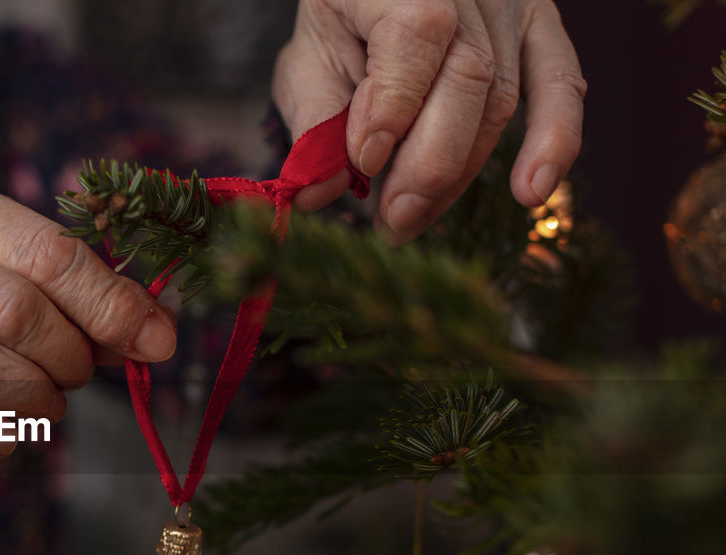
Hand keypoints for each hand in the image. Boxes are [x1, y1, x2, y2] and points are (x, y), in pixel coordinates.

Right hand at [0, 180, 175, 548]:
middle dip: (67, 354)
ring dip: (27, 396)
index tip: (155, 343)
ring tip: (47, 407)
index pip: (46, 249)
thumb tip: (157, 333)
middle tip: (77, 379)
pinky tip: (1, 441)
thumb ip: (84, 305)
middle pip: (10, 305)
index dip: (110, 302)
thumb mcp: (16, 294)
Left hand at [273, 0, 585, 241]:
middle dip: (430, 165)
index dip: (393, 108)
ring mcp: (510, 3)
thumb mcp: (308, 59)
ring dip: (460, 172)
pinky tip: (532, 192)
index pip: (415, 35)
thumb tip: (319, 192)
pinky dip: (554, 140)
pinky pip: (561, 83)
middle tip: (394, 219)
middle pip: (470, 78)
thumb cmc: (342, 20)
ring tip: (412, 219)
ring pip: (500, 98)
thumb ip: (315, 120)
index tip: (365, 162)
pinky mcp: (539, 24)